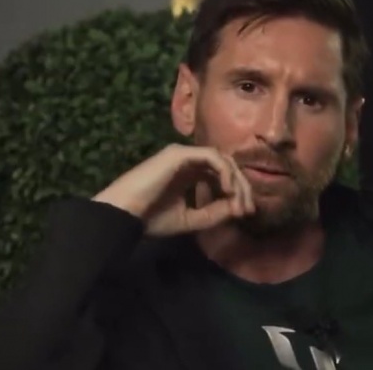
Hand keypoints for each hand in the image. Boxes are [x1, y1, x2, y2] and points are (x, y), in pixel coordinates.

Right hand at [92, 144, 254, 235]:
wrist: (124, 216)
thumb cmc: (150, 219)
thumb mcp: (191, 219)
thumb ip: (215, 212)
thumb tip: (240, 207)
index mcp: (189, 174)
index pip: (222, 176)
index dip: (238, 192)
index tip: (245, 213)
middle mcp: (188, 161)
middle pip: (227, 166)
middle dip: (241, 187)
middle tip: (248, 209)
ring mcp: (184, 155)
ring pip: (222, 159)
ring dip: (235, 180)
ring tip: (238, 201)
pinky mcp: (179, 153)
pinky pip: (211, 156)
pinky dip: (224, 171)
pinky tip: (228, 190)